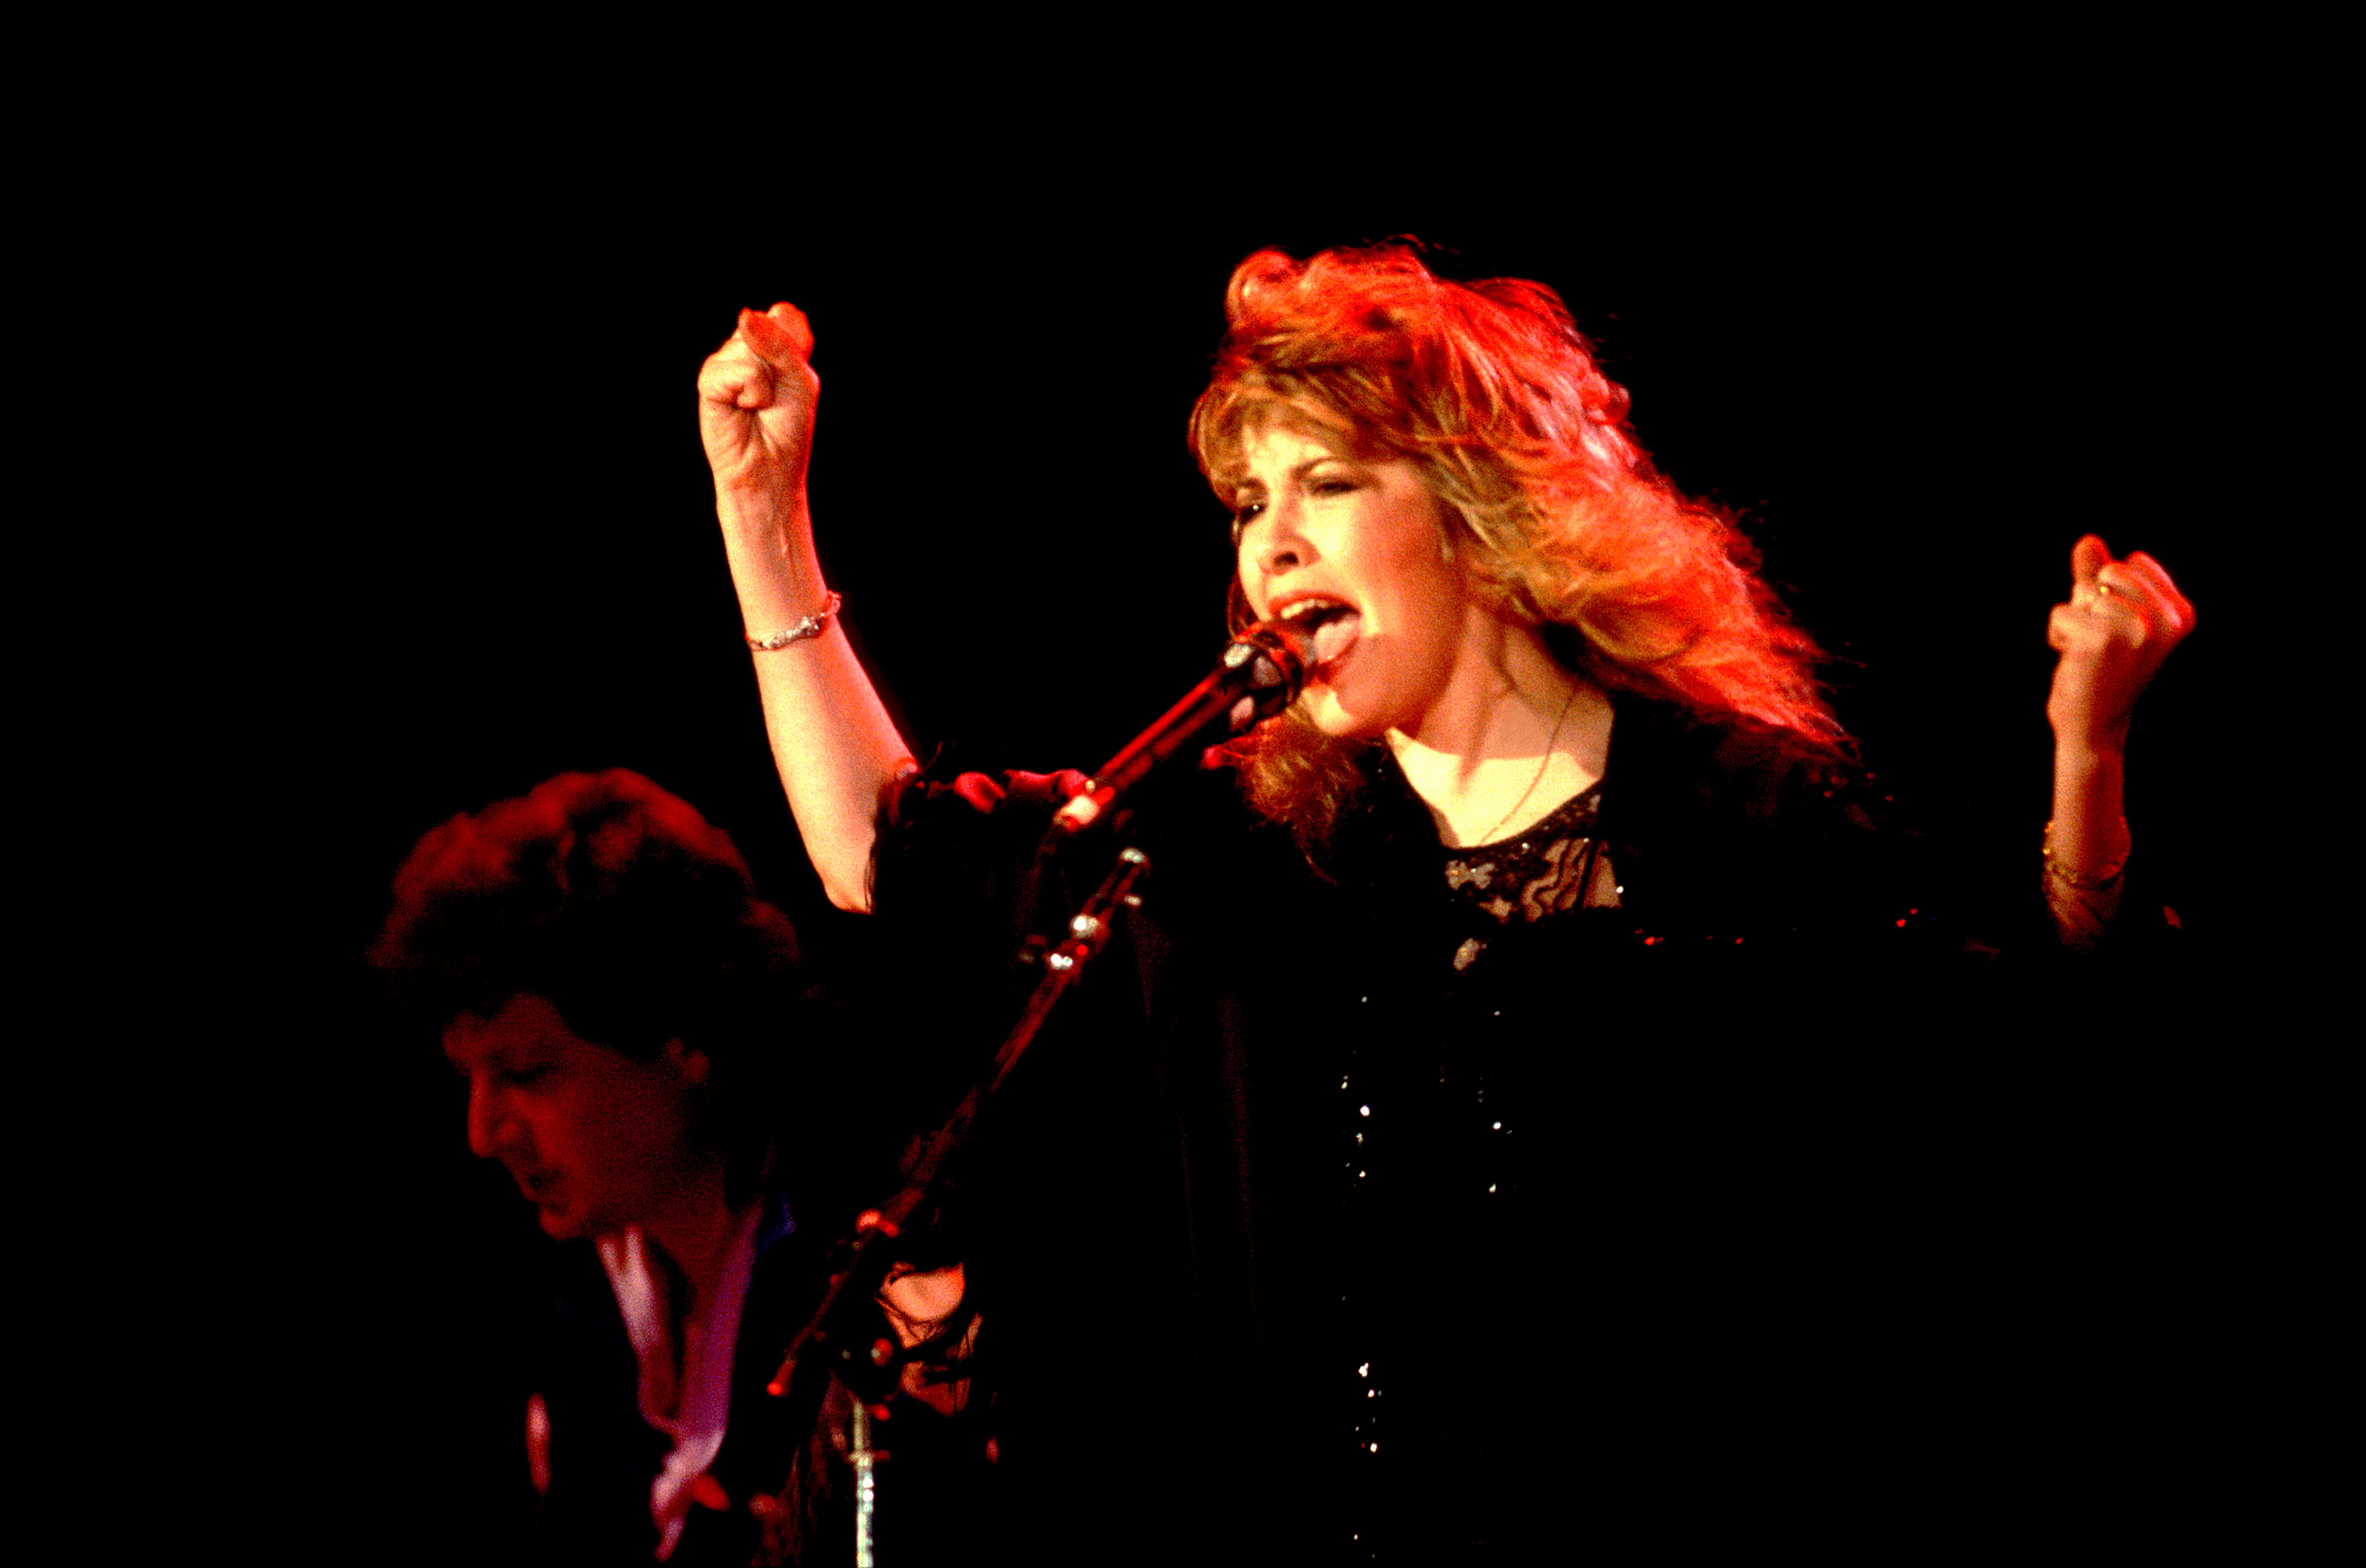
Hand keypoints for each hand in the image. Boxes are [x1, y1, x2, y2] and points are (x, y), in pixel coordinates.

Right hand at [696, 302, 818, 501]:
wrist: (769, 468)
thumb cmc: (788, 426)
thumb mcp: (799, 379)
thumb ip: (779, 342)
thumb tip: (743, 314)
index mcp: (775, 342)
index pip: (784, 315)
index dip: (793, 343)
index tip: (794, 376)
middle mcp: (748, 348)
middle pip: (766, 327)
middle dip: (779, 365)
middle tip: (775, 396)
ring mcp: (726, 361)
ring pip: (748, 348)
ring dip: (764, 382)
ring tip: (758, 405)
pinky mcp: (710, 380)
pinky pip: (734, 370)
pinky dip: (748, 393)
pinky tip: (743, 408)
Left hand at [2045, 534, 2194, 757]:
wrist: (2094, 724)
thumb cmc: (2102, 669)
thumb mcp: (2108, 616)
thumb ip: (2100, 577)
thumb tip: (2088, 540)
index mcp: (2180, 612)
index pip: (2128, 564)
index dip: (2110, 593)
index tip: (2119, 629)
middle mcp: (2166, 619)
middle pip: (2106, 574)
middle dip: (2090, 603)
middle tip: (2100, 643)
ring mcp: (2136, 629)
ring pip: (2081, 593)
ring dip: (2073, 622)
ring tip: (2089, 654)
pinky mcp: (2101, 640)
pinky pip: (2060, 613)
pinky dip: (2058, 635)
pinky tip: (2075, 662)